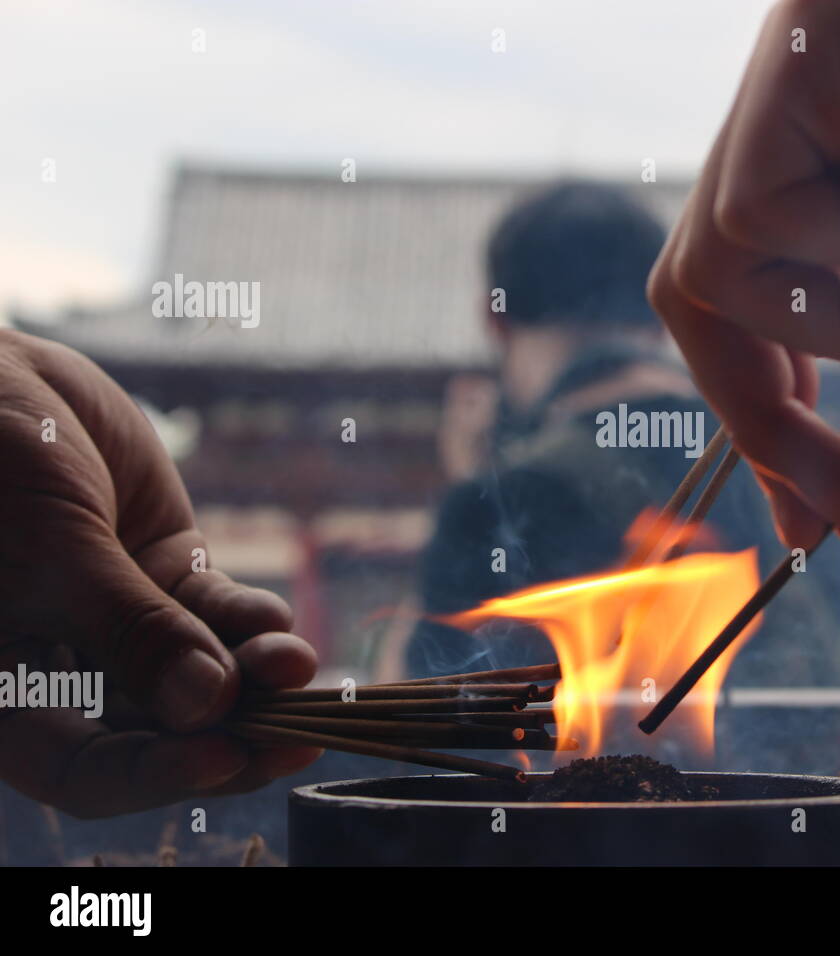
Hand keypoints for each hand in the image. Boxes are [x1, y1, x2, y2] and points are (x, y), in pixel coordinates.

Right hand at [0, 330, 320, 816]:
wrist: (5, 377)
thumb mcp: (54, 550)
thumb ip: (128, 628)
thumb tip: (205, 705)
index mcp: (6, 689)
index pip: (81, 767)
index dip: (153, 775)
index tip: (224, 760)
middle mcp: (66, 667)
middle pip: (156, 732)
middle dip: (230, 733)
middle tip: (297, 735)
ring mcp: (123, 621)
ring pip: (198, 675)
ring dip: (255, 680)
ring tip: (300, 670)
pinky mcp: (167, 574)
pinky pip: (217, 615)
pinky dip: (254, 626)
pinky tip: (284, 633)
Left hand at [649, 0, 839, 545]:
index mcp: (828, 163)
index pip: (739, 304)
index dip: (762, 412)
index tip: (814, 514)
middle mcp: (790, 116)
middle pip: (694, 295)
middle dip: (758, 414)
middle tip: (829, 498)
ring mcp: (788, 76)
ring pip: (704, 274)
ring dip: (828, 326)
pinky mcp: (802, 49)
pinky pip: (751, 220)